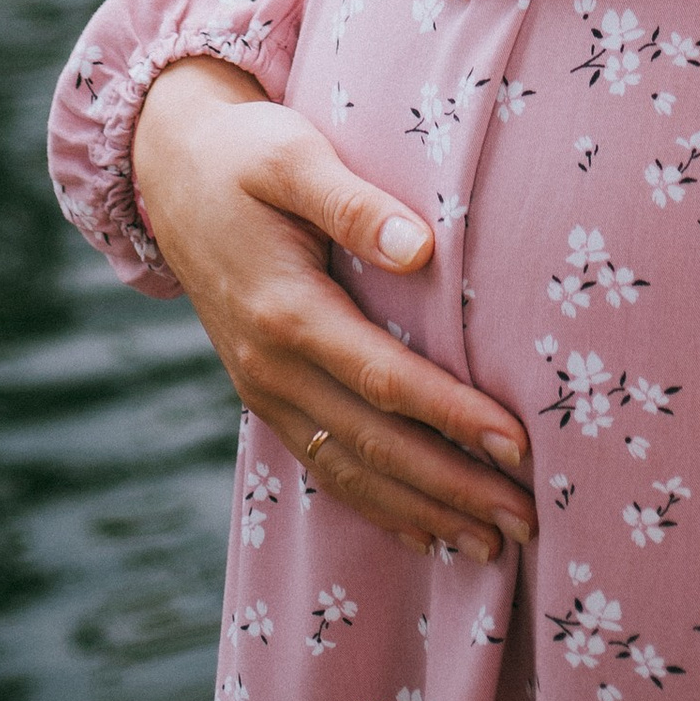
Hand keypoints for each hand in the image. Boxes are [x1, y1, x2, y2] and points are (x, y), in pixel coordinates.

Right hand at [130, 57, 536, 560]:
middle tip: (527, 520)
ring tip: (493, 545)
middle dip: (454, 488)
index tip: (517, 445)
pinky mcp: (265, 395)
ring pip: (352, 471)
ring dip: (423, 512)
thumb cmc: (245, 154)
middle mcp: (272, 368)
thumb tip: (420, 248)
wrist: (172, 170)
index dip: (453, 417)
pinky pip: (324, 466)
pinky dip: (376, 505)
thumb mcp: (293, 156)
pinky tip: (421, 531)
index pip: (386, 381)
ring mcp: (264, 390)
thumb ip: (354, 204)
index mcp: (286, 312)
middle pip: (376, 445)